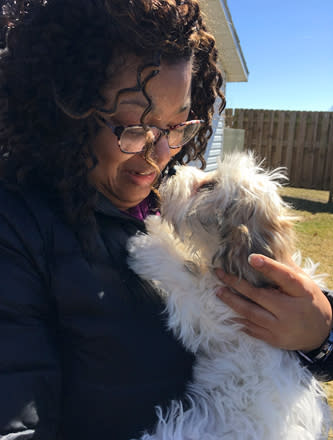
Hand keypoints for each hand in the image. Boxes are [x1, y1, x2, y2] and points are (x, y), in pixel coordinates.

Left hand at [215, 254, 331, 351]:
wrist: (321, 333)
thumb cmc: (309, 301)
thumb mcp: (304, 283)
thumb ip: (285, 271)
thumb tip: (263, 254)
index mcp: (302, 291)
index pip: (285, 277)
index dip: (268, 268)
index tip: (251, 258)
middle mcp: (291, 310)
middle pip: (259, 296)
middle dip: (236, 284)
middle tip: (219, 274)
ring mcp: (281, 328)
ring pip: (251, 313)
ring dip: (232, 301)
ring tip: (218, 291)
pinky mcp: (274, 340)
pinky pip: (251, 329)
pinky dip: (238, 319)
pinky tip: (226, 311)